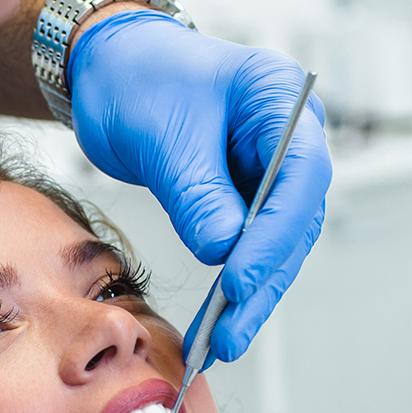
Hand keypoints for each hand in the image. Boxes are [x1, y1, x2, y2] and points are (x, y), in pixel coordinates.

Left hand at [68, 10, 330, 361]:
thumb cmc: (136, 78)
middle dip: (263, 280)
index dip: (274, 234)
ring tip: (221, 343)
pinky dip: (233, 287)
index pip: (301, 174)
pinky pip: (248, 247)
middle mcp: (289, 136)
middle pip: (295, 219)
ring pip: (276, 244)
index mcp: (280, 99)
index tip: (240, 279)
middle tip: (230, 331)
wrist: (111, 70)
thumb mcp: (161, 135)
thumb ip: (196, 192)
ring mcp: (271, 169)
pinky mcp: (246, 197)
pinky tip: (216, 325)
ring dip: (250, 296)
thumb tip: (223, 253)